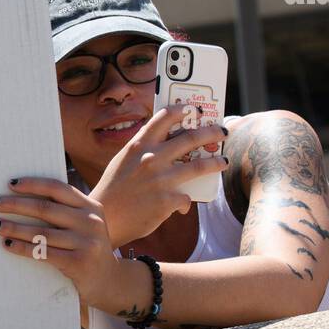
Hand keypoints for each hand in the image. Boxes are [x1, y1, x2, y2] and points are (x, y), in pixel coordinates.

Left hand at [0, 177, 135, 311]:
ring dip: (14, 227)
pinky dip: (22, 247)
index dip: (32, 184)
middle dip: (15, 204)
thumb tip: (21, 197)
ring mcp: (87, 242)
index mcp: (91, 206)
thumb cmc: (86, 248)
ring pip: (41, 232)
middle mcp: (91, 221)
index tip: (9, 184)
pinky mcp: (79, 262)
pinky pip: (43, 252)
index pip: (57, 188)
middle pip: (45, 208)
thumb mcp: (83, 225)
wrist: (109, 281)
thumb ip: (64, 211)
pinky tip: (7, 244)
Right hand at [89, 104, 228, 246]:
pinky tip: (181, 206)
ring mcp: (161, 180)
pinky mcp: (168, 201)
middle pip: (191, 138)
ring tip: (223, 162)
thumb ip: (143, 151)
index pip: (164, 118)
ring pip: (199, 166)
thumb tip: (168, 143)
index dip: (183, 110)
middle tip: (221, 131)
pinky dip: (185, 201)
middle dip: (211, 132)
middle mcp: (152, 159)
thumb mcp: (123, 161)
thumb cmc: (113, 189)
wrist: (105, 219)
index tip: (196, 109)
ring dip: (215, 162)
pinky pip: (187, 198)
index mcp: (139, 146)